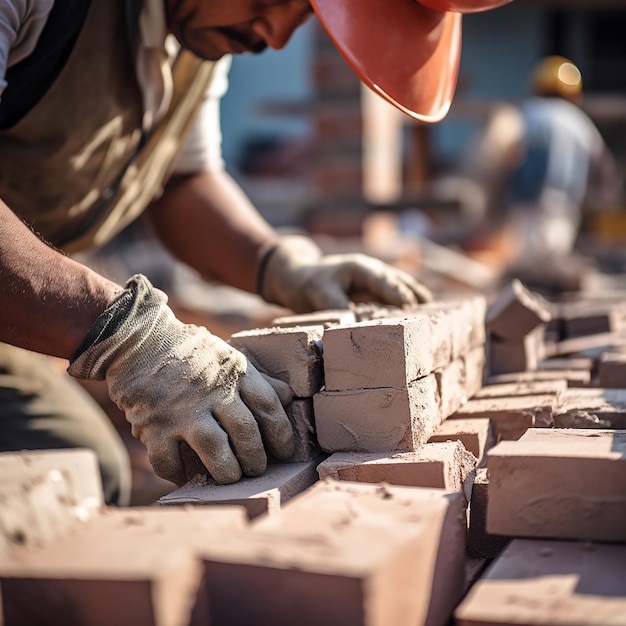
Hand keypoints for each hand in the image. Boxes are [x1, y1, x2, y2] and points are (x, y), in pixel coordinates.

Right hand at [68, 275, 294, 485]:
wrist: (138, 340)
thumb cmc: (191, 351)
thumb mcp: (230, 356)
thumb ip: (258, 378)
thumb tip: (288, 396)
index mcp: (234, 373)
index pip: (268, 405)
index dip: (281, 433)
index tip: (285, 451)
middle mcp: (212, 391)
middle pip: (245, 432)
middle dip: (256, 458)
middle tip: (257, 468)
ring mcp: (182, 410)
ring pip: (215, 449)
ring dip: (227, 471)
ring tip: (231, 476)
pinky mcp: (154, 425)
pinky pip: (169, 460)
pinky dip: (178, 474)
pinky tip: (186, 476)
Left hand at [258, 235, 432, 312]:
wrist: (297, 277)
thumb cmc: (307, 283)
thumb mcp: (318, 294)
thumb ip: (336, 307)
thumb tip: (351, 324)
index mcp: (361, 268)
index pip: (384, 281)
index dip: (398, 294)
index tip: (412, 307)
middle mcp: (372, 272)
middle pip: (400, 282)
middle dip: (416, 295)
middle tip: (435, 312)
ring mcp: (374, 280)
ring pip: (400, 287)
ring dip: (416, 299)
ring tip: (436, 314)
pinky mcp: (372, 291)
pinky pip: (393, 297)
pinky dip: (405, 304)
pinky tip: (417, 317)